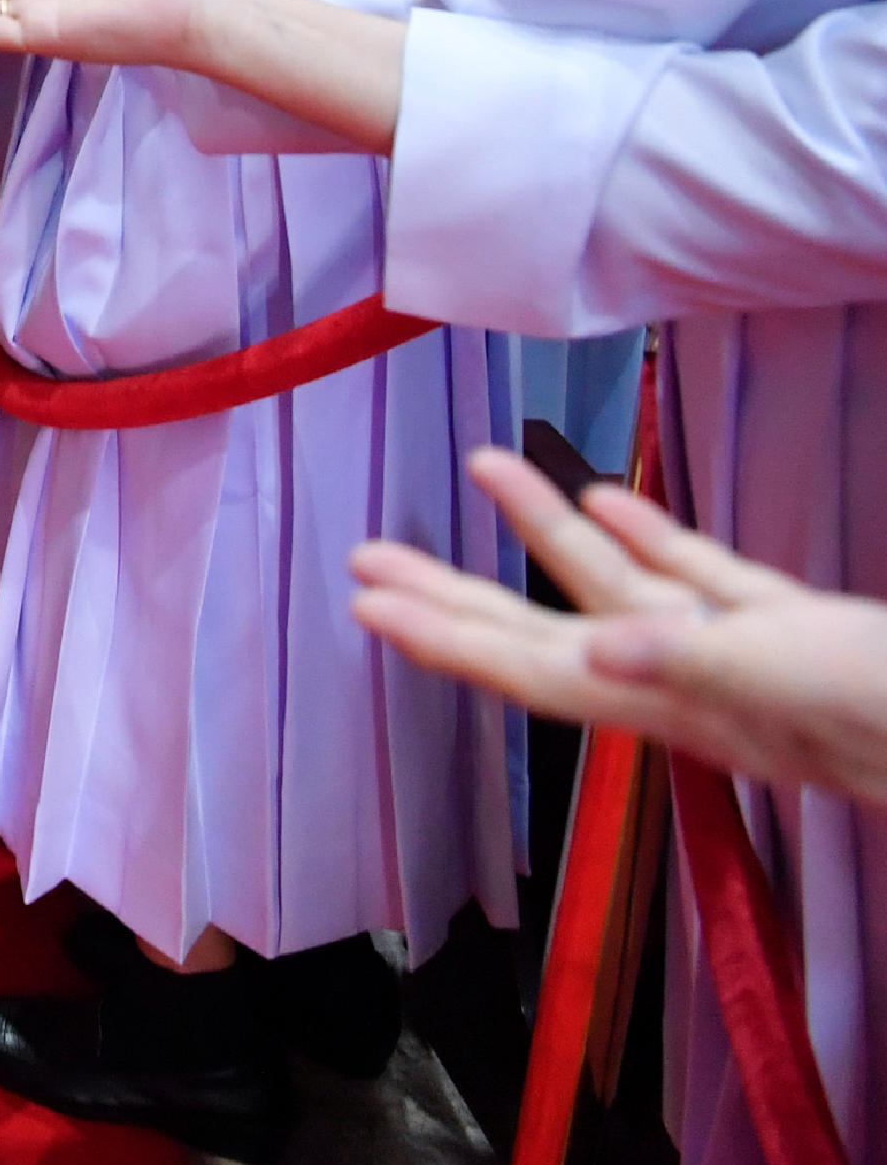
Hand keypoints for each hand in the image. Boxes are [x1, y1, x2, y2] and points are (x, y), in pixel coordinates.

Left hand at [352, 449, 886, 809]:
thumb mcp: (796, 679)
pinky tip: (609, 500)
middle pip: (544, 635)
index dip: (446, 638)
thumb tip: (597, 648)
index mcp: (673, 700)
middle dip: (453, 597)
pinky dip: (647, 539)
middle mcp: (685, 682)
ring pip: (615, 588)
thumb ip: (696, 662)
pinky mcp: (787, 630)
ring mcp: (734, 656)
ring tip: (485, 464)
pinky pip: (694, 580)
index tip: (367, 605)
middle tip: (367, 559)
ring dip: (546, 531)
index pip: (532, 668)